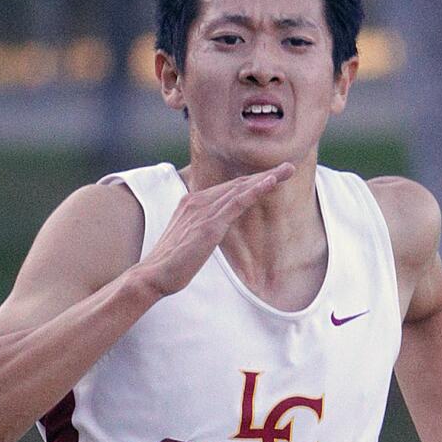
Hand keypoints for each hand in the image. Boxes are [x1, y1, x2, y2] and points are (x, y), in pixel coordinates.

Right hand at [138, 164, 295, 298]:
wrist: (154, 274)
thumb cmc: (171, 264)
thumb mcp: (189, 241)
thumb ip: (201, 230)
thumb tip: (212, 232)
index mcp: (192, 203)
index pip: (227, 189)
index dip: (250, 182)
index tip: (270, 177)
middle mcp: (198, 201)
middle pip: (237, 184)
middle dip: (264, 174)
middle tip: (288, 167)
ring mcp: (203, 210)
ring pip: (240, 188)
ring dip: (266, 178)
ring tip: (287, 169)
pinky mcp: (210, 224)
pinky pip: (237, 202)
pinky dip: (255, 190)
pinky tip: (271, 183)